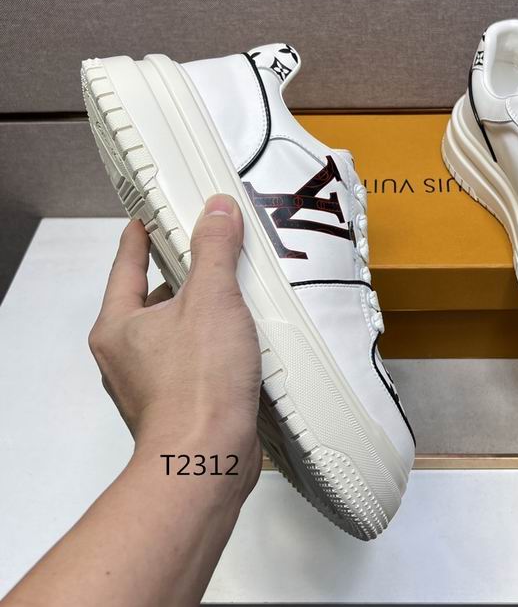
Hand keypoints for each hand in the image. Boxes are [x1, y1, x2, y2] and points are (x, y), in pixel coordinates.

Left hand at [88, 194, 261, 491]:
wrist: (208, 459)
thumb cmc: (196, 387)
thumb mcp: (211, 299)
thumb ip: (214, 250)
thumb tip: (216, 211)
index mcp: (120, 324)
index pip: (127, 262)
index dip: (141, 234)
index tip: (151, 216)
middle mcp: (128, 353)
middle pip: (155, 296)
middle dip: (185, 273)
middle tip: (212, 250)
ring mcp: (152, 379)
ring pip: (178, 329)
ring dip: (205, 311)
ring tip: (237, 292)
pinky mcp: (180, 400)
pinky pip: (195, 356)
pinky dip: (216, 341)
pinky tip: (244, 337)